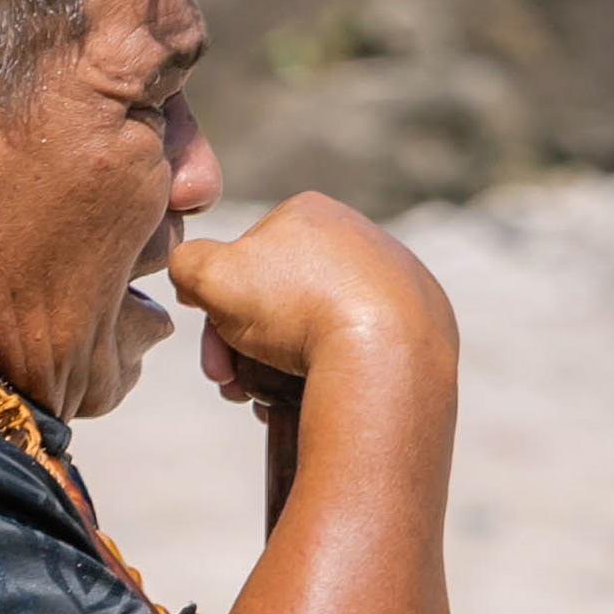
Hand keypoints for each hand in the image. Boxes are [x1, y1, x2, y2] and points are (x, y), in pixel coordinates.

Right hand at [168, 189, 457, 409]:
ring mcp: (399, 279)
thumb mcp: (211, 278)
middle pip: (281, 300)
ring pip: (320, 329)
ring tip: (267, 401)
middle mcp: (360, 236)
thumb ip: (186, 264)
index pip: (245, 263)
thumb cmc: (294, 310)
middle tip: (233, 388)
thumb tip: (189, 275)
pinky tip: (313, 399)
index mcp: (310, 213)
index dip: (218, 315)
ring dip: (281, 368)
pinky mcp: (427, 322)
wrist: (385, 357)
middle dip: (247, 349)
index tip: (214, 360)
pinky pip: (364, 350)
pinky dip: (333, 373)